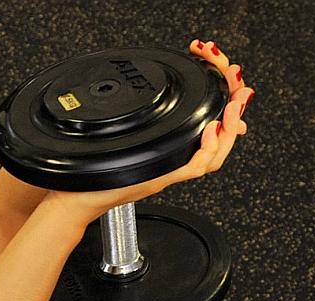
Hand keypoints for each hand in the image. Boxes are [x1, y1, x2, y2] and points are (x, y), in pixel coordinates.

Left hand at [42, 39, 254, 221]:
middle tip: (239, 88)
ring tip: (232, 107)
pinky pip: (194, 166)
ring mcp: (167, 172)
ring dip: (228, 128)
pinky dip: (207, 147)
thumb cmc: (93, 175)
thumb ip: (144, 129)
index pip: (211, 135)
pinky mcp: (159, 178)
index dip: (228, 113)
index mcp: (168, 157)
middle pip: (220, 144)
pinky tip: (210, 129)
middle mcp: (172, 166)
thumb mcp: (127, 144)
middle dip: (235, 112)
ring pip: (214, 156)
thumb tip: (154, 104)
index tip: (231, 85)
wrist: (75, 201)